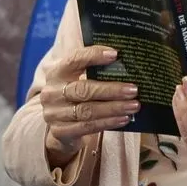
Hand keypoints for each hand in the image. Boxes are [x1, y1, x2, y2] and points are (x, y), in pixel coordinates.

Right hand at [40, 46, 139, 166]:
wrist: (60, 124)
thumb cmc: (78, 95)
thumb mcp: (80, 79)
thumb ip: (97, 70)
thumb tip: (128, 61)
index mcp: (57, 73)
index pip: (74, 60)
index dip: (93, 56)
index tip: (115, 54)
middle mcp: (52, 92)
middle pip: (83, 89)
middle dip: (111, 90)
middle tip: (133, 90)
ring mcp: (54, 113)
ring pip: (86, 110)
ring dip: (113, 108)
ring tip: (134, 106)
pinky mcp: (59, 131)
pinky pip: (87, 127)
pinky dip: (108, 122)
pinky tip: (124, 119)